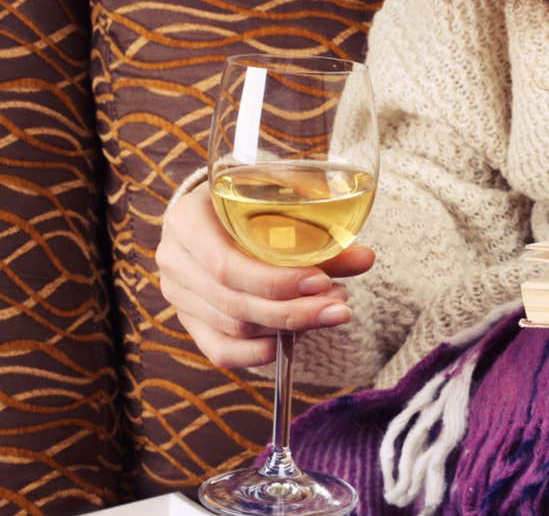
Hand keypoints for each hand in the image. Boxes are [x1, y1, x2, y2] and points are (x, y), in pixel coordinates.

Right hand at [156, 183, 375, 367]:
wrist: (218, 212)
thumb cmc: (252, 203)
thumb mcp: (280, 203)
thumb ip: (319, 232)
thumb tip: (366, 258)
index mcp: (187, 220)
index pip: (225, 265)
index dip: (276, 281)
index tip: (323, 281)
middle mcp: (175, 260)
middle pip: (233, 303)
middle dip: (294, 311)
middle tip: (340, 306)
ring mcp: (178, 296)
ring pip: (233, 329)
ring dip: (287, 328)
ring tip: (329, 311)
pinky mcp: (190, 322)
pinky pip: (222, 352)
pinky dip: (262, 352)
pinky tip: (297, 338)